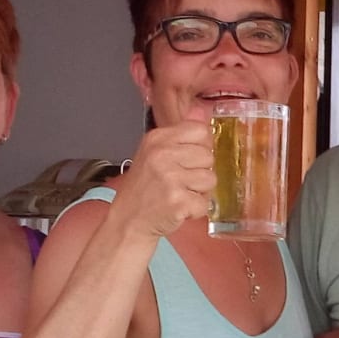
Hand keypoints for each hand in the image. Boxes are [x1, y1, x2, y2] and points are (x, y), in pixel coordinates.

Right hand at [109, 122, 213, 237]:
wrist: (128, 221)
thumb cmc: (143, 190)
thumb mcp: (153, 154)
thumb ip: (178, 139)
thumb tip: (204, 115)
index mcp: (157, 139)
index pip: (200, 131)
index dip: (202, 147)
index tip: (191, 159)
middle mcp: (162, 154)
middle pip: (208, 156)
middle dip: (199, 173)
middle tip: (180, 183)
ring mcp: (170, 178)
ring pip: (210, 179)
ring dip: (199, 192)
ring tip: (179, 195)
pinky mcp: (178, 200)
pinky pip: (205, 203)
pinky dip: (196, 211)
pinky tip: (178, 209)